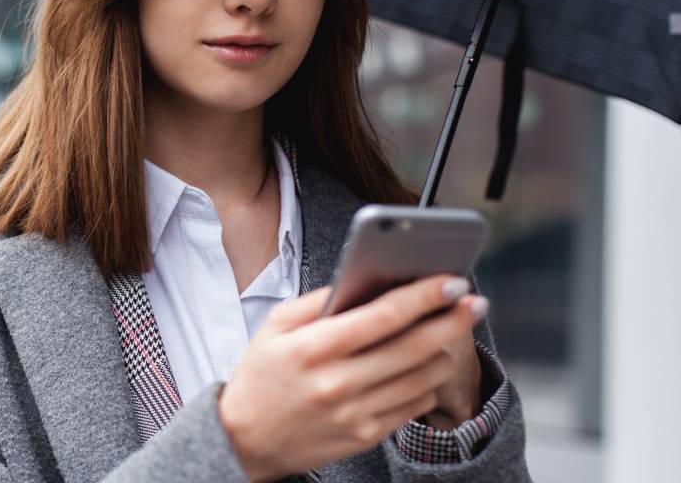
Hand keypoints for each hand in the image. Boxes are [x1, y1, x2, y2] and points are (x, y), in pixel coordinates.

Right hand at [217, 275, 487, 481]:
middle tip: (474, 301)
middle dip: (452, 319)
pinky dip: (428, 383)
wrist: (245, 439)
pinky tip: (423, 367)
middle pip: (413, 346)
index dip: (423, 296)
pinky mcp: (366, 436)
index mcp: (313, 348)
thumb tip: (361, 280)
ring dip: (444, 351)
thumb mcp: (274, 327)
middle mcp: (338, 382)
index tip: (450, 281)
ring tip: (447, 333)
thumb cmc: (260, 376)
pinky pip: (414, 406)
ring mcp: (355, 413)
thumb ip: (316, 302)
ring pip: (422, 378)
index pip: (382, 316)